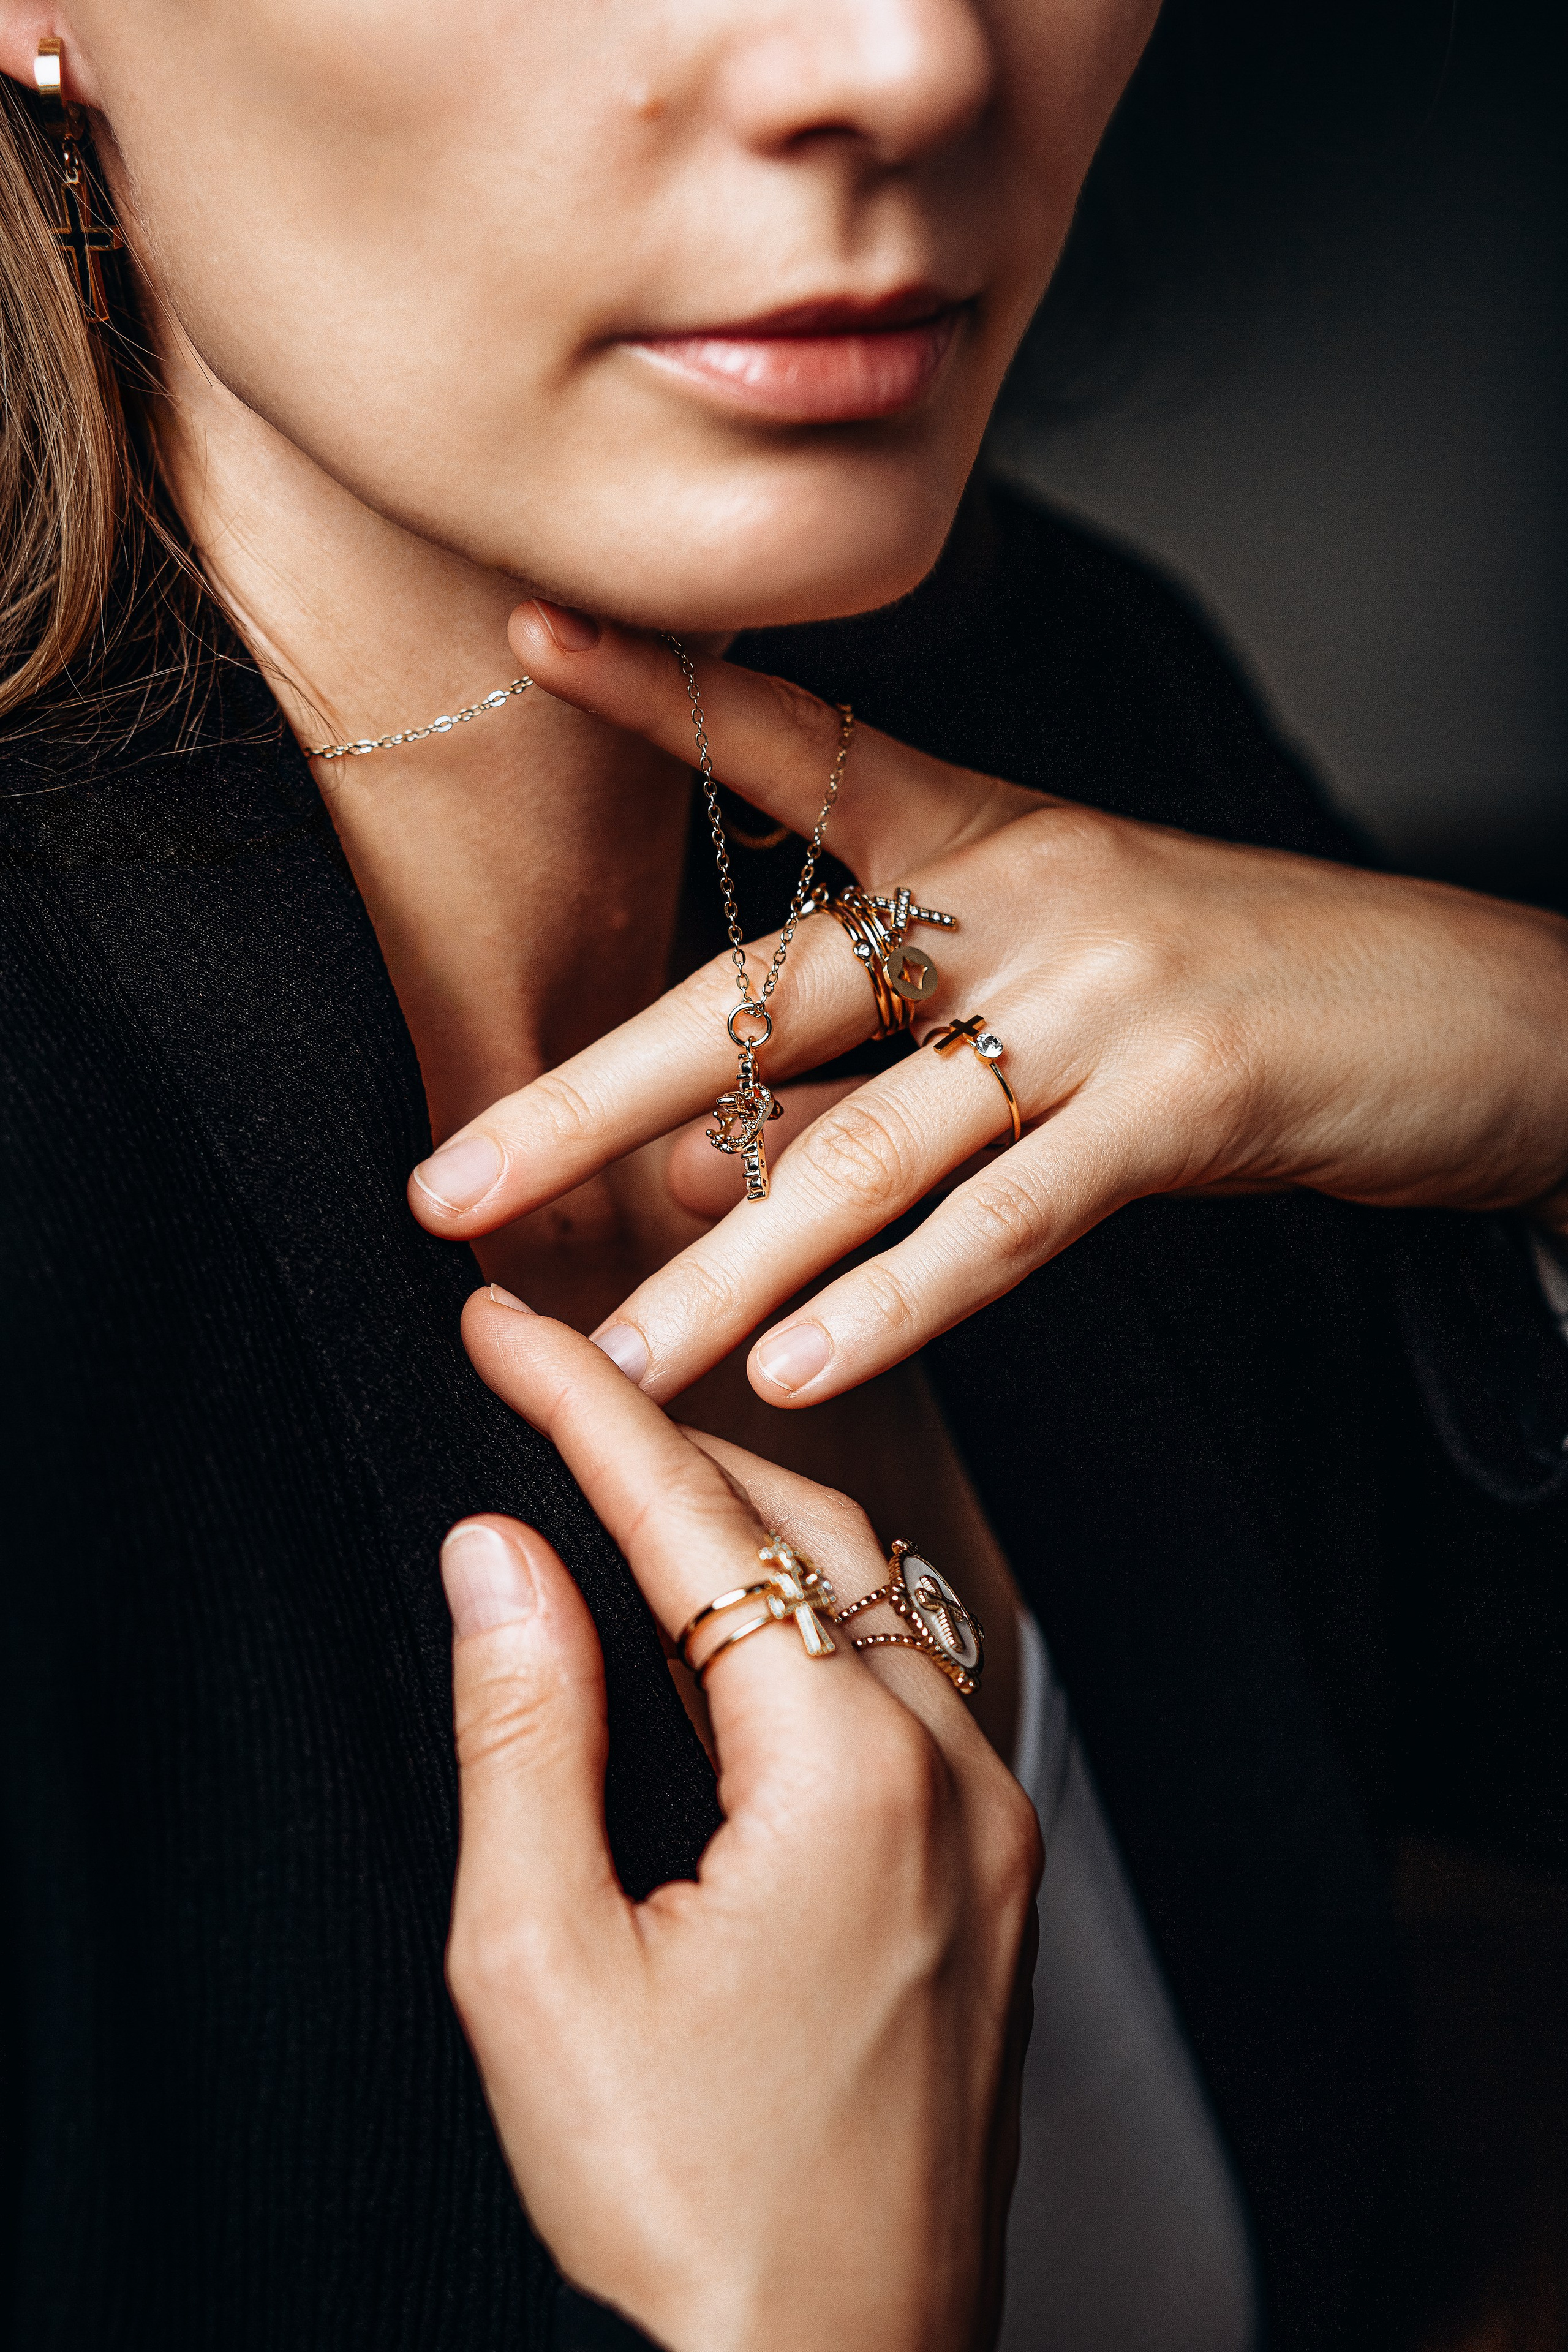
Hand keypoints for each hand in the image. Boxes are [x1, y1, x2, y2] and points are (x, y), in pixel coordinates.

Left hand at [409, 611, 1567, 1405]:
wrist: (1473, 1013)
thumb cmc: (1242, 997)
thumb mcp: (1052, 990)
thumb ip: (880, 1067)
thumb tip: (697, 1163)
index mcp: (991, 839)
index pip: (804, 749)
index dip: (667, 696)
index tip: (530, 633)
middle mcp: (1029, 891)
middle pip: (775, 992)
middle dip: (598, 1100)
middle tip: (450, 1185)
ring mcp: (1106, 989)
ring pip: (878, 1135)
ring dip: (731, 1261)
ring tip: (617, 1356)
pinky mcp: (1186, 1094)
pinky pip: (1010, 1216)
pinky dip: (899, 1302)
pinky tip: (796, 1370)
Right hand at [440, 1291, 1040, 2351]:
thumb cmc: (687, 2206)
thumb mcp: (543, 1970)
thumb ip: (524, 1730)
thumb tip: (497, 1553)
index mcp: (846, 1777)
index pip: (691, 1527)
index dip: (580, 1408)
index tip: (498, 1328)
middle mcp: (950, 1772)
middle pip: (799, 1530)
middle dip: (665, 1442)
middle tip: (544, 1385)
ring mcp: (991, 1823)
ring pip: (862, 1597)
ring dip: (738, 1527)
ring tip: (611, 1486)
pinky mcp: (993, 1875)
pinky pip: (899, 1685)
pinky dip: (799, 1625)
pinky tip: (719, 1633)